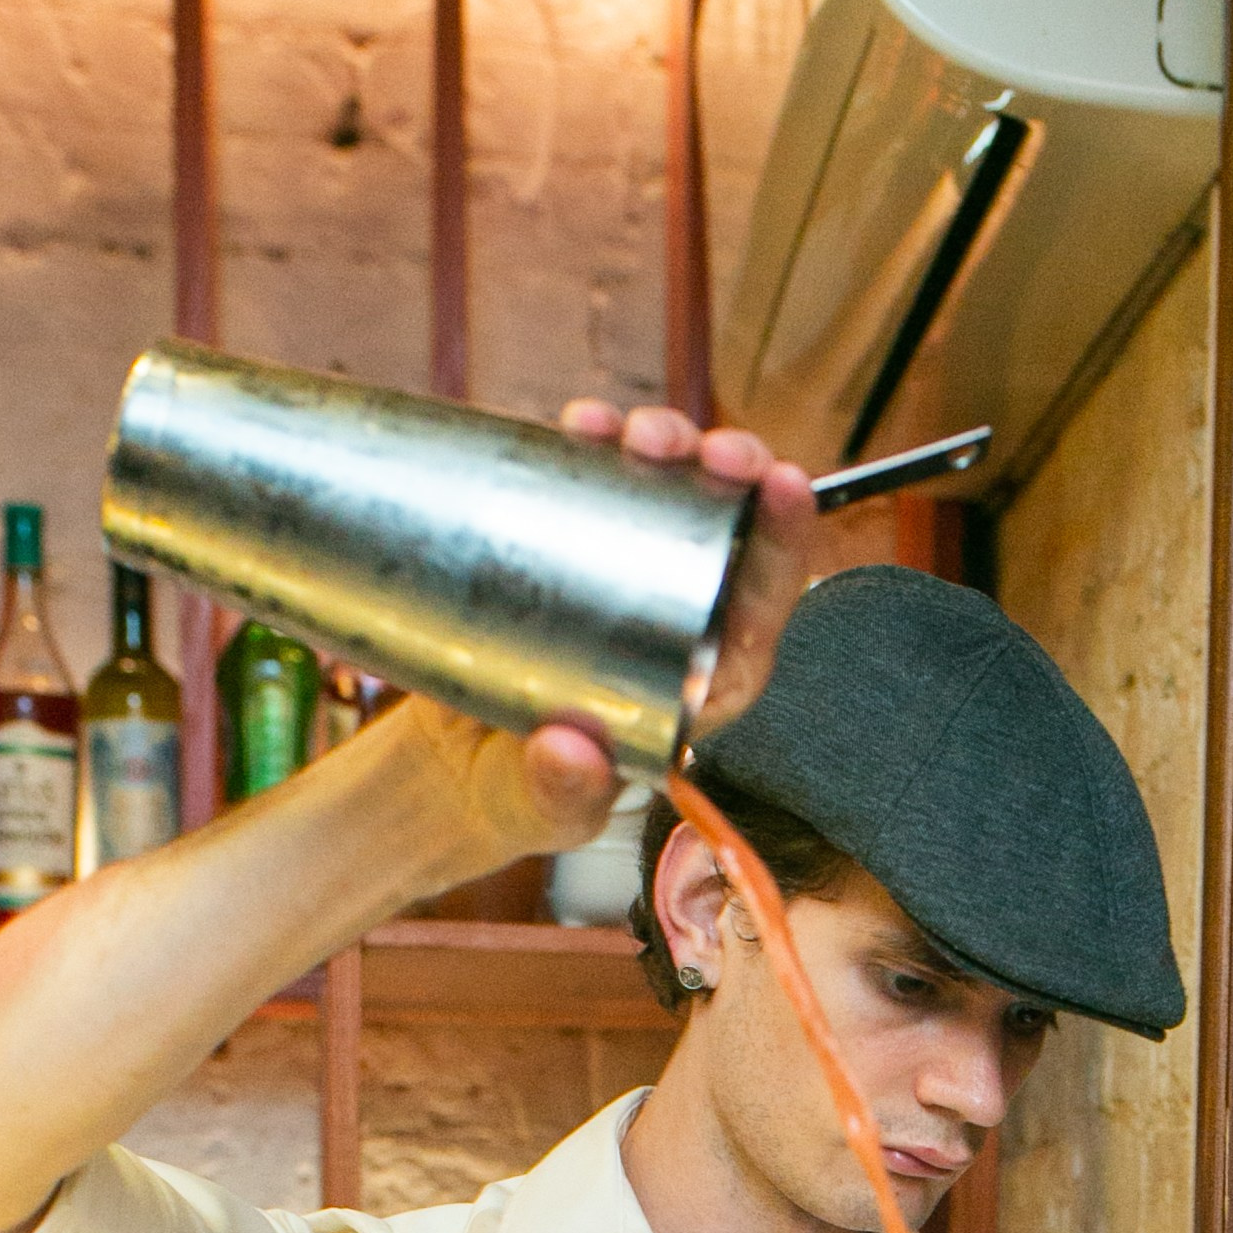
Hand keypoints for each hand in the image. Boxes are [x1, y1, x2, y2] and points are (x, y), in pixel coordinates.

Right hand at [397, 401, 819, 890]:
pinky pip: (591, 478)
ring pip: (664, 490)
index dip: (781, 546)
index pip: (759, 610)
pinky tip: (582, 424)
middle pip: (723, 532)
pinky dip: (591, 443)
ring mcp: (620, 570)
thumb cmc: (516, 794)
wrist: (446, 766)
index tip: (785, 488)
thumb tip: (569, 751)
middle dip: (728, 475)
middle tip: (710, 449)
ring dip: (663, 445)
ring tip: (635, 433)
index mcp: (698, 682)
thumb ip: (562, 794)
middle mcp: (672, 619)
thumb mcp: (541, 808)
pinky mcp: (563, 537)